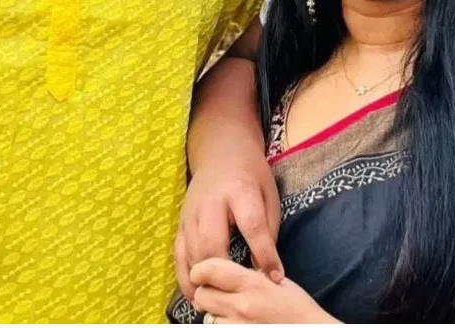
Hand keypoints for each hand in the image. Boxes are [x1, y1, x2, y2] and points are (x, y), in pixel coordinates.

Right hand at [175, 147, 282, 299]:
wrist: (221, 152)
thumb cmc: (251, 175)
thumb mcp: (269, 193)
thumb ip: (268, 230)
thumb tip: (267, 270)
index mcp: (239, 190)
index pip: (252, 225)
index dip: (264, 253)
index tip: (275, 277)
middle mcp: (211, 202)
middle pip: (214, 243)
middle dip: (225, 273)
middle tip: (238, 295)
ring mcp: (191, 213)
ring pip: (193, 253)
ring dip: (204, 280)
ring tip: (217, 302)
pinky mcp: (180, 223)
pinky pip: (179, 255)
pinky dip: (185, 278)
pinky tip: (197, 294)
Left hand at [191, 258, 337, 323]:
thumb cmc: (299, 310)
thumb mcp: (280, 282)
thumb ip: (256, 274)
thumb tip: (235, 269)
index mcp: (252, 284)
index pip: (209, 269)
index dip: (201, 269)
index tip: (203, 271)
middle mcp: (240, 307)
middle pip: (201, 295)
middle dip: (206, 292)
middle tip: (217, 292)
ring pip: (207, 317)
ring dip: (214, 313)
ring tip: (230, 311)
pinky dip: (222, 326)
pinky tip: (235, 322)